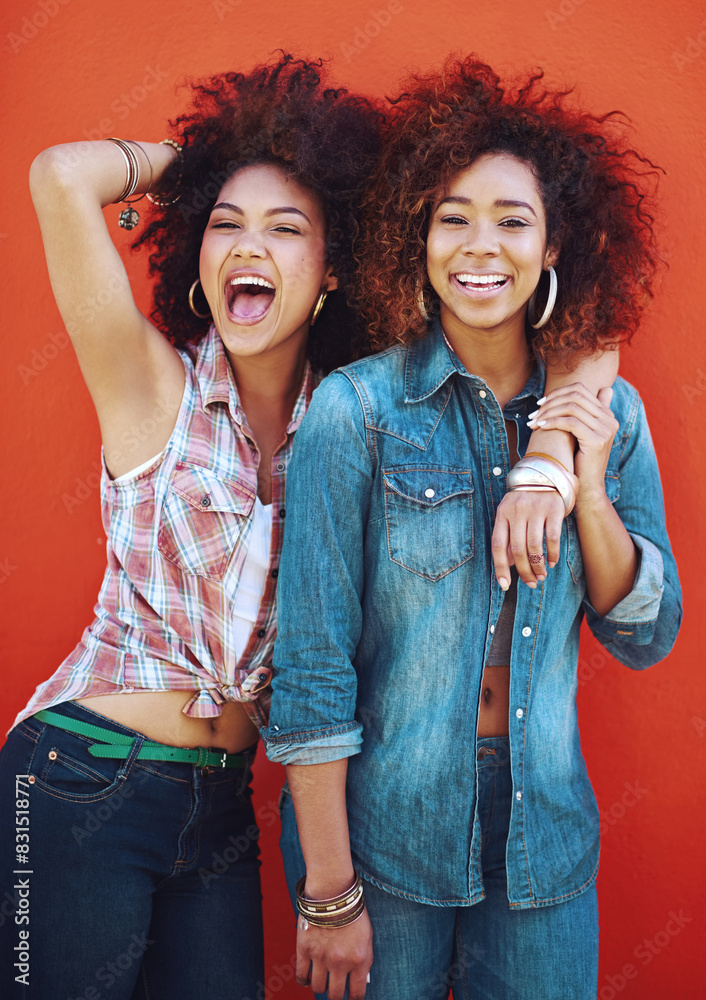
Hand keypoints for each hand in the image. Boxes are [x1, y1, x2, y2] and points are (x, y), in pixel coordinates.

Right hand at [296, 908, 372, 999]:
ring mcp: (320, 958)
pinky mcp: (304, 950)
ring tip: (322, 980)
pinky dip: (304, 980)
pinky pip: (301, 976)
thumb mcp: (367, 937)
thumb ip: (364, 960)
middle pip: (335, 995)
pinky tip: (307, 979)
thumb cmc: (352, 912)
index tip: (351, 996)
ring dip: (321, 986)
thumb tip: (359, 980)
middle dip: (336, 995)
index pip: (357, 994)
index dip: (354, 998)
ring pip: (318, 988)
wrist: (332, 891)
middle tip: (335, 990)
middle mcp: (340, 963)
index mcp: (359, 960)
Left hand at [492, 488, 566, 588]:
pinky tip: (551, 562)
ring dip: (538, 566)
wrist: (546, 472)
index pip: (498, 545)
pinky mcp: (553, 508)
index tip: (505, 585)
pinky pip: (552, 538)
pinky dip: (552, 554)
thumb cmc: (526, 500)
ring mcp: (535, 509)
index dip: (500, 567)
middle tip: (531, 583)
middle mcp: (517, 511)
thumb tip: (508, 564)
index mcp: (502, 513)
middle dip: (524, 571)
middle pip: (518, 549)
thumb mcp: (511, 513)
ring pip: (534, 547)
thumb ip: (508, 536)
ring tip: (541, 576)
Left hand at [528, 384, 617, 509]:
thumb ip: (580, 415)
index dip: (557, 393)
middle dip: (550, 402)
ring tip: (534, 422)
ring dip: (548, 412)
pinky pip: (571, 423)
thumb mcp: (580, 434)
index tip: (541, 404)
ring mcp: (605, 430)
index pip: (580, 390)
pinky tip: (541, 427)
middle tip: (534, 414)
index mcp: (607, 415)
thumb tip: (580, 397)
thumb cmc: (578, 461)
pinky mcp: (597, 440)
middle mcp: (610, 420)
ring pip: (571, 407)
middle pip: (575, 395)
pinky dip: (553, 422)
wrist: (587, 487)